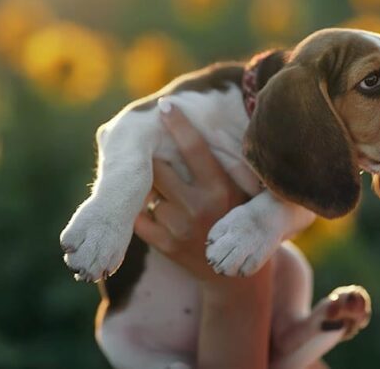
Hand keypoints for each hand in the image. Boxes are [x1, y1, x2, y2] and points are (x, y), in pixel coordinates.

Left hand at [133, 98, 249, 283]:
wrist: (234, 275)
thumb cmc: (237, 219)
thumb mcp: (239, 191)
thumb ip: (222, 166)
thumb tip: (191, 131)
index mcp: (221, 189)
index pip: (195, 149)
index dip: (179, 125)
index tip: (165, 105)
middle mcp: (200, 207)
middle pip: (160, 167)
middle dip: (156, 158)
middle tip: (154, 149)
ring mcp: (180, 227)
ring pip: (149, 192)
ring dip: (153, 187)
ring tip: (169, 192)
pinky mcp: (165, 245)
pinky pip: (140, 216)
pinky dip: (142, 210)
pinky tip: (159, 210)